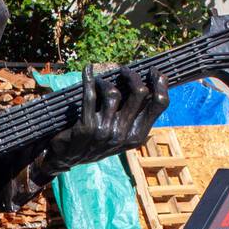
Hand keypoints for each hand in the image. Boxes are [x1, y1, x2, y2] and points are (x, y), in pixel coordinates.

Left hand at [42, 65, 168, 173]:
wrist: (68, 158)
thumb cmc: (96, 142)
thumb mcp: (121, 136)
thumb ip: (133, 117)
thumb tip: (146, 84)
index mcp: (136, 136)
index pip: (160, 104)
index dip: (160, 83)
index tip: (153, 71)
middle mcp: (123, 134)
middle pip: (140, 93)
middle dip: (132, 75)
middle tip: (123, 71)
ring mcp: (105, 131)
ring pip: (113, 93)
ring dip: (105, 81)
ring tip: (100, 81)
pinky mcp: (86, 126)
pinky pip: (90, 95)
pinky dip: (88, 78)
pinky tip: (88, 70)